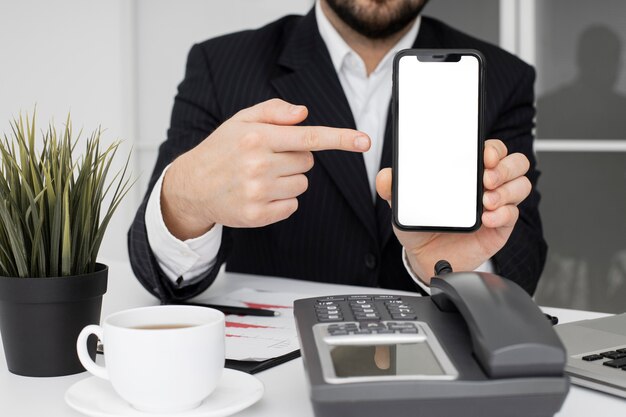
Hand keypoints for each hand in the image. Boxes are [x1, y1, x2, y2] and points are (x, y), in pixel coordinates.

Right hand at [161, 99, 370, 239]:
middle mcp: (258, 164)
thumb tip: (304, 113)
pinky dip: (282, 200)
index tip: (365, 141)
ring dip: (288, 180)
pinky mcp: (258, 215)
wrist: (192, 186)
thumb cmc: (221, 150)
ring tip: (261, 177)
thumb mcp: (241, 121)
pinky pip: (292, 205)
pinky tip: (260, 194)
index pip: (309, 137)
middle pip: (307, 162)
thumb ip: (273, 112)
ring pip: (302, 184)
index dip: (340, 139)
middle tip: (267, 159)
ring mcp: (258, 192)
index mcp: (258, 137)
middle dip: (293, 158)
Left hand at [376, 139, 530, 283]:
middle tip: (486, 179)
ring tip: (486, 200)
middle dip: (505, 167)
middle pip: (515, 163)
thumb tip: (385, 176)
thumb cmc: (421, 224)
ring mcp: (497, 204)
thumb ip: (393, 188)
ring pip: (521, 185)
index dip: (493, 148)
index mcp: (467, 170)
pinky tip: (486, 219)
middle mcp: (486, 184)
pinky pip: (513, 214)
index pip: (491, 149)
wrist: (424, 257)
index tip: (484, 154)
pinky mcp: (500, 226)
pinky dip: (503, 214)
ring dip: (507, 190)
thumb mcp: (403, 204)